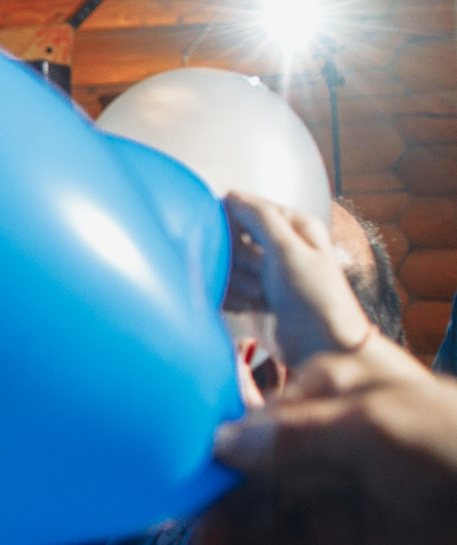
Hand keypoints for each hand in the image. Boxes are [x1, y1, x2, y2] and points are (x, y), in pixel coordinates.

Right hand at [182, 337, 456, 544]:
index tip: (177, 498)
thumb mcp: (378, 428)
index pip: (258, 426)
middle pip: (259, 477)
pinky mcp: (364, 533)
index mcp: (334, 392)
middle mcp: (334, 436)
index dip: (215, 466)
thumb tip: (222, 442)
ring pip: (275, 518)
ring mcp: (349, 487)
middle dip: (220, 516)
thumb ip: (297, 435)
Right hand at [227, 193, 374, 365]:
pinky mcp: (249, 295)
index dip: (233, 227)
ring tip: (262, 298)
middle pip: (229, 239)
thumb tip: (229, 196)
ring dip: (236, 283)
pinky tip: (252, 308)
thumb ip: (260, 218)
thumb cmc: (316, 299)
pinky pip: (223, 288)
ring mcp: (262, 271)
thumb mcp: (290, 251)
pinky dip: (232, 298)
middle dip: (237, 262)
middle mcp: (276, 244)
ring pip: (224, 265)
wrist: (321, 349)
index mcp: (292, 225)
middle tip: (260, 277)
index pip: (243, 209)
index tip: (235, 243)